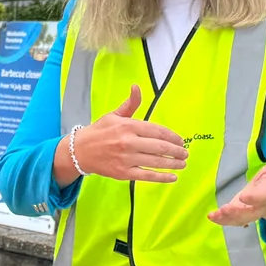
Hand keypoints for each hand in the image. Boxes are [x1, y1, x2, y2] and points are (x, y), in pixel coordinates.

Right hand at [54, 85, 186, 184]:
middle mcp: (128, 142)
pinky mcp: (123, 173)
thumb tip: (137, 87)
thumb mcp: (114, 115)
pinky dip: (162, 177)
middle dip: (176, 151)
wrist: (79, 151)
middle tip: (185, 153)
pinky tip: (173, 177)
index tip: (181, 141)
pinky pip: (147, 176)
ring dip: (173, 163)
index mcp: (128, 126)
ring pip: (156, 161)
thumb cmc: (99, 132)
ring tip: (182, 164)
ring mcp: (126, 159)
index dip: (172, 136)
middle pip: (159, 147)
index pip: (157, 130)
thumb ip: (130, 104)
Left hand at [207, 155, 265, 226]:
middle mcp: (261, 206)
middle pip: (250, 213)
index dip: (255, 198)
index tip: (244, 196)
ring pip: (240, 219)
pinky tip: (211, 216)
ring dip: (227, 218)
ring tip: (216, 215)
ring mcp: (250, 213)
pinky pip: (231, 220)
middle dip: (238, 213)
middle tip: (225, 209)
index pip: (263, 197)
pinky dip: (221, 220)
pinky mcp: (240, 214)